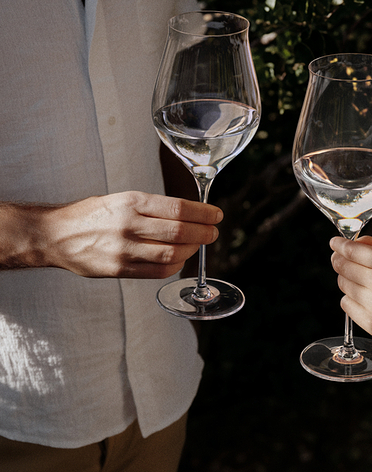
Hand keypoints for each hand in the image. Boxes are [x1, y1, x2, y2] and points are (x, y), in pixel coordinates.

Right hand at [34, 191, 221, 277]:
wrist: (55, 235)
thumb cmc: (90, 215)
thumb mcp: (119, 199)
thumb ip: (150, 208)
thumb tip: (187, 214)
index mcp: (130, 202)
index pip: (177, 208)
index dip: (202, 213)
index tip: (216, 215)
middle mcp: (128, 225)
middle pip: (179, 232)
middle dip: (203, 233)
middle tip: (213, 232)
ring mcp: (124, 250)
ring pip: (172, 254)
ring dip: (192, 250)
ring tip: (198, 245)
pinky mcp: (120, 270)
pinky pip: (158, 272)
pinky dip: (175, 266)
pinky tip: (179, 259)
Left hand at [330, 236, 371, 358]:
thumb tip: (354, 242)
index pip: (350, 250)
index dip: (340, 245)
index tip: (335, 243)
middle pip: (342, 268)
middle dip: (341, 261)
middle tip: (344, 260)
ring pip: (343, 287)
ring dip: (348, 281)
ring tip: (364, 282)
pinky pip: (347, 307)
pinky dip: (352, 300)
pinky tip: (367, 299)